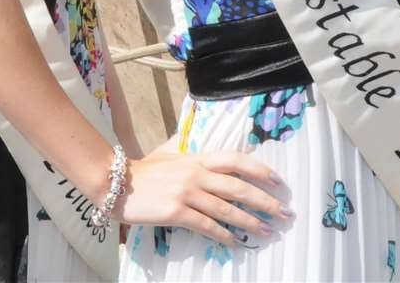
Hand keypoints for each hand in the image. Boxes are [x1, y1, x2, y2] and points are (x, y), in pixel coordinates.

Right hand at [118, 142, 291, 245]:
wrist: (115, 181)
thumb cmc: (144, 171)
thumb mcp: (171, 157)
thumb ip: (193, 158)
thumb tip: (216, 161)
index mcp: (196, 158)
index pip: (235, 160)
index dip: (259, 169)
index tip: (278, 181)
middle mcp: (195, 173)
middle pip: (238, 186)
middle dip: (265, 201)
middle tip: (285, 212)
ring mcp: (186, 192)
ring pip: (227, 209)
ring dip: (251, 222)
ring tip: (268, 231)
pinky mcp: (176, 211)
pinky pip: (207, 226)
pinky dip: (224, 235)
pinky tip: (236, 243)